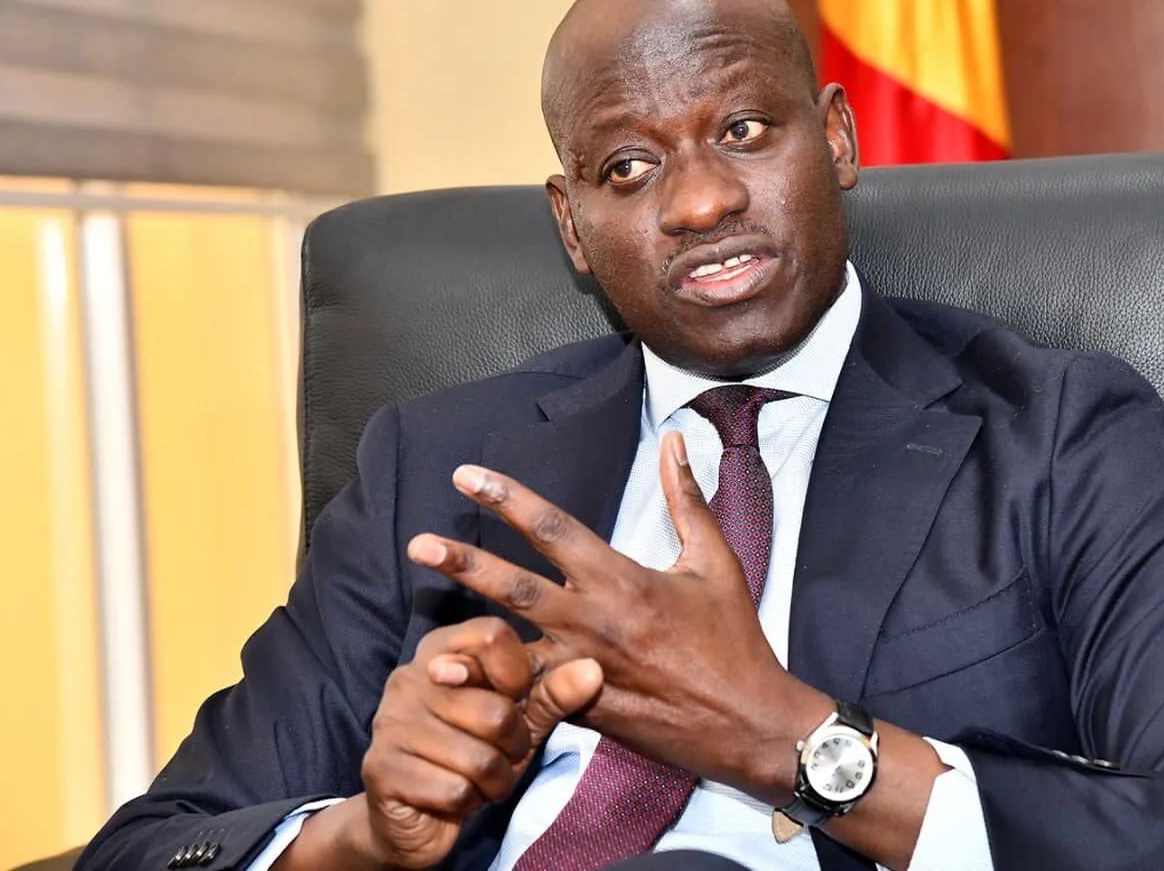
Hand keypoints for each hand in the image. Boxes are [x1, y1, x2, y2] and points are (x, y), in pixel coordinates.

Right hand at [279, 617, 601, 870]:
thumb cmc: (471, 754)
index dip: (519, 674)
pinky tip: (454, 796)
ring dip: (493, 781)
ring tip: (478, 777)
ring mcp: (391, 723)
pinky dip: (467, 802)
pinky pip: (456, 790)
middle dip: (512, 746)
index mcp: (439, 650)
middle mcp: (408, 678)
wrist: (413, 816)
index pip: (492, 634)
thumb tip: (594, 669)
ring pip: (479, 757)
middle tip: (498, 753)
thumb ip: (552, 694)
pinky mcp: (382, 769)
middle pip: (496, 710)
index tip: (515, 697)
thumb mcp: (517, 721)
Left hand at [407, 432, 831, 801]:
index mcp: (623, 581)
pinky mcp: (582, 712)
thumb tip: (675, 440)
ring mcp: (583, 672)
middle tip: (418, 545)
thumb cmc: (732, 637)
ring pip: (512, 652)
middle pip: (516, 588)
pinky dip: (497, 693)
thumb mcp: (714, 561)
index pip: (554, 530)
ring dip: (466, 642)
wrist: (745, 722)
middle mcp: (594, 624)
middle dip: (465, 564)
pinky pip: (529, 699)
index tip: (467, 477)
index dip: (508, 499)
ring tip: (423, 640)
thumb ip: (687, 499)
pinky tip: (463, 690)